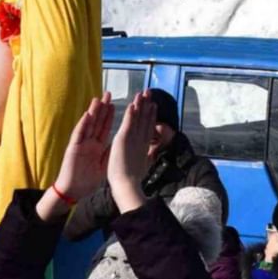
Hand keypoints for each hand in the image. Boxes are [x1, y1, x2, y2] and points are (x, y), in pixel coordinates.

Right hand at [42, 94, 114, 220]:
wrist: (73, 191)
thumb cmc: (86, 181)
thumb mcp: (103, 166)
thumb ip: (109, 153)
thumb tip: (119, 143)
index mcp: (96, 146)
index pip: (104, 128)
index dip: (110, 116)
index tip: (115, 104)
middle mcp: (88, 142)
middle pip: (97, 122)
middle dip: (102, 109)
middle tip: (108, 94)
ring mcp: (80, 144)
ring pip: (87, 125)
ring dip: (92, 112)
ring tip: (97, 99)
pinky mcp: (73, 149)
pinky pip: (78, 135)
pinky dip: (83, 125)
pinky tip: (87, 115)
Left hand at [106, 90, 156, 214]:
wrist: (128, 186)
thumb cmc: (132, 181)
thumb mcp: (142, 166)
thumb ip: (146, 157)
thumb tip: (150, 155)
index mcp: (143, 146)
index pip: (147, 127)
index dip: (151, 115)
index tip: (153, 105)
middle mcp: (140, 140)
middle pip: (145, 119)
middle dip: (148, 105)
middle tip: (150, 92)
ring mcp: (132, 139)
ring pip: (138, 118)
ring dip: (140, 105)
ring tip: (143, 93)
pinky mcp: (123, 140)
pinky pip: (128, 123)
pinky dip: (130, 114)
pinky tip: (133, 104)